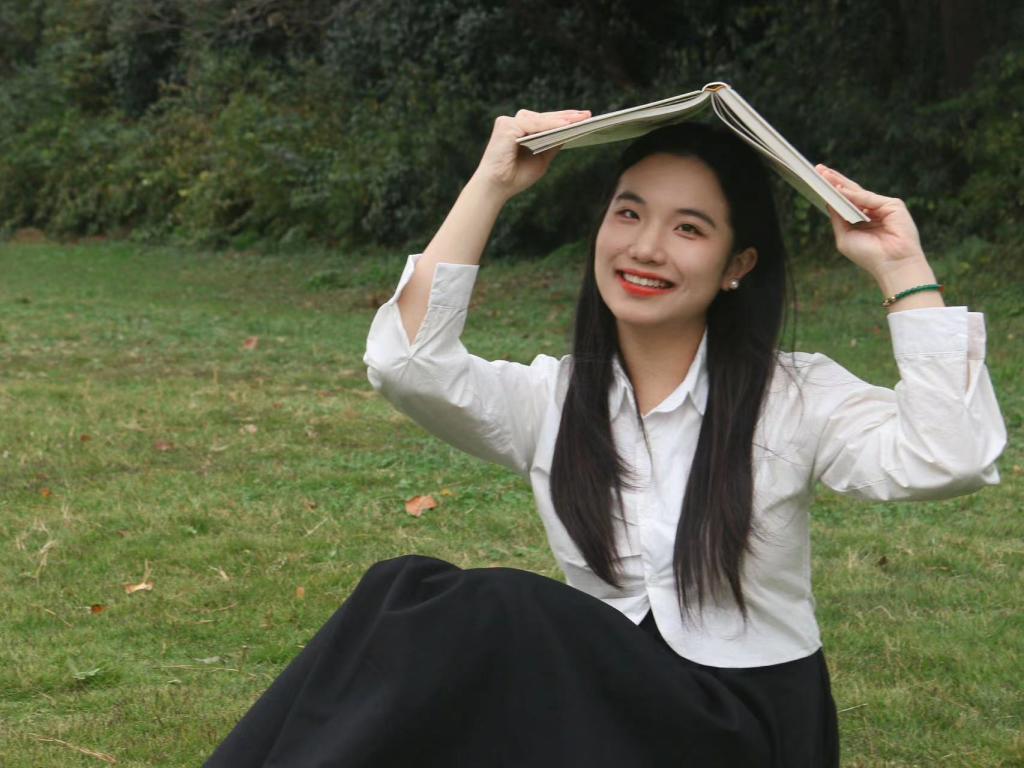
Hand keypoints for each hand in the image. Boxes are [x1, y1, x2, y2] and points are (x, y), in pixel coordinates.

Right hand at [473, 109, 590, 200]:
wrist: (496, 188)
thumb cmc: (515, 177)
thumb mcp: (541, 160)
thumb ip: (553, 145)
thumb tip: (570, 132)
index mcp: (521, 131)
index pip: (545, 122)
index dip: (564, 119)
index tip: (584, 117)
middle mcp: (514, 123)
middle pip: (544, 117)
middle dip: (566, 116)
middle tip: (587, 114)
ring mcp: (509, 123)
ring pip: (540, 119)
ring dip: (560, 119)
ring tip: (579, 120)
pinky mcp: (506, 126)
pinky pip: (533, 124)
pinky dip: (549, 125)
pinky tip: (565, 126)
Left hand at [816, 165, 941, 307]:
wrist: (892, 264)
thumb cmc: (869, 255)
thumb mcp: (845, 236)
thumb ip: (838, 218)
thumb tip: (828, 200)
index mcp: (861, 219)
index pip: (844, 201)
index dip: (832, 191)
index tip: (817, 180)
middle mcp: (872, 211)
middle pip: (850, 192)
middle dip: (834, 181)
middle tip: (819, 169)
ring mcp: (883, 206)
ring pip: (858, 191)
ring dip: (840, 183)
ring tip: (824, 175)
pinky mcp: (893, 205)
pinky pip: (869, 198)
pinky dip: (854, 195)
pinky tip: (839, 190)